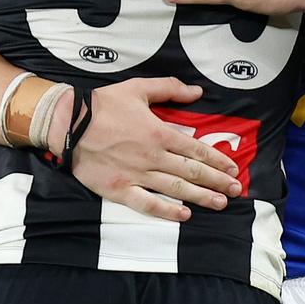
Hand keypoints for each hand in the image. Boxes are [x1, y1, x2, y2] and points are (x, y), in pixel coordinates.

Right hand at [49, 77, 242, 220]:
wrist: (68, 124)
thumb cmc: (103, 105)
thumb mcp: (138, 88)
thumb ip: (170, 89)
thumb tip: (197, 92)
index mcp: (159, 133)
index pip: (196, 149)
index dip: (217, 160)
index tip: (232, 169)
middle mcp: (153, 157)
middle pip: (192, 172)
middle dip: (217, 181)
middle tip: (236, 190)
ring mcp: (137, 175)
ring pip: (176, 189)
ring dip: (201, 197)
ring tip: (221, 204)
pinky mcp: (119, 189)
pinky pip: (147, 204)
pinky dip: (167, 211)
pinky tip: (184, 215)